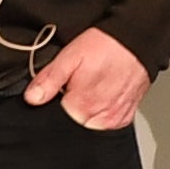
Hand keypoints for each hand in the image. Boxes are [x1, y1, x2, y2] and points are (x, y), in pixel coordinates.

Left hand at [24, 28, 148, 128]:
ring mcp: (114, 120)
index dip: (53, 103)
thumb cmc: (105, 47)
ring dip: (86, 112)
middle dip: (70, 109)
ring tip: (92, 89)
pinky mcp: (124, 119)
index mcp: (81, 106)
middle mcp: (100, 119)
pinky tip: (103, 95)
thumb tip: (32, 98)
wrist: (137, 42)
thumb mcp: (69, 57)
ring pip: (89, 126)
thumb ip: (48, 80)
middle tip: (78, 86)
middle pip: (73, 125)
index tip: (59, 90)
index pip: (55, 119)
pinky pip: (106, 124)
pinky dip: (101, 113)